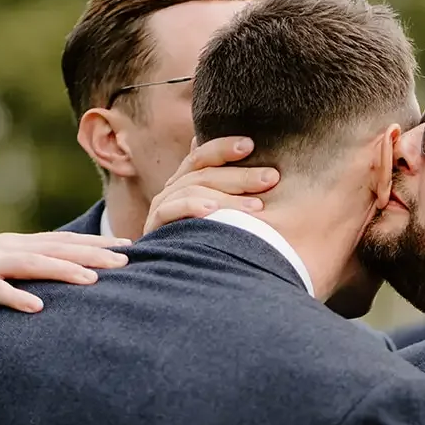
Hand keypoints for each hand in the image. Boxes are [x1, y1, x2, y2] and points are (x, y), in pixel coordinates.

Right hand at [0, 231, 129, 342]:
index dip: (95, 244)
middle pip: (54, 249)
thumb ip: (23, 273)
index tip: (129, 248)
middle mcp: (3, 249)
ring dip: (62, 271)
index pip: (62, 242)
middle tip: (126, 261)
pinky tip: (38, 308)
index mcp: (12, 246)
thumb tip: (58, 281)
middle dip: (91, 254)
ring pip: (31, 265)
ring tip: (93, 281)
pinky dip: (16, 298)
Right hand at [144, 136, 278, 234]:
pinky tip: (212, 212)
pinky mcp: (154, 226)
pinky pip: (169, 210)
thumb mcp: (229, 212)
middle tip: (270, 178)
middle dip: (240, 175)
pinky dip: (191, 207)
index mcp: (188, 180)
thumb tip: (251, 148)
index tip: (251, 145)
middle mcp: (173, 190)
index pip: (202, 155)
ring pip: (191, 189)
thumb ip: (233, 185)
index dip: (224, 147)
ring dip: (226, 198)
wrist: (187, 279)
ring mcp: (162, 207)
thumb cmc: (217, 241)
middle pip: (203, 172)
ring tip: (255, 207)